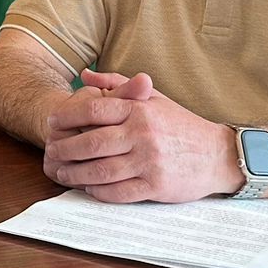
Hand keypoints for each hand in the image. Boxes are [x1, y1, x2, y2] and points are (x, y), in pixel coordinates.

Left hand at [41, 69, 243, 203]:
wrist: (217, 154)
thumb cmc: (180, 125)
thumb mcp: (153, 98)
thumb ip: (118, 85)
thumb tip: (85, 75)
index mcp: (139, 110)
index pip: (94, 109)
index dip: (67, 116)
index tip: (51, 123)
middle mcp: (143, 134)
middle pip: (91, 143)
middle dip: (65, 149)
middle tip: (50, 152)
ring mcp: (149, 162)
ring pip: (101, 170)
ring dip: (75, 174)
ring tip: (62, 173)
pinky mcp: (156, 186)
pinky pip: (118, 192)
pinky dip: (98, 191)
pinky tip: (87, 188)